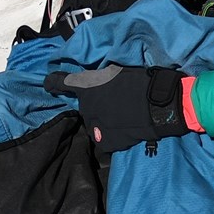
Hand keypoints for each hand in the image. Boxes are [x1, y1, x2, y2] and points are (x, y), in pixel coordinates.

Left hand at [45, 64, 195, 152]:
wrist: (163, 105)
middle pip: (85, 105)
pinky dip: (113, 135)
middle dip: (96, 103)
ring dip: (103, 119)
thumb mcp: (119, 72)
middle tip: (116, 101)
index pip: (60, 82)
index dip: (53, 83)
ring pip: (94, 123)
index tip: (50, 84)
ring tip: (123, 116)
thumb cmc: (145, 82)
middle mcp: (87, 106)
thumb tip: (95, 84)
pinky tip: (126, 128)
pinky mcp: (107, 142)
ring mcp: (95, 126)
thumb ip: (101, 79)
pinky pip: (104, 138)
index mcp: (88, 85)